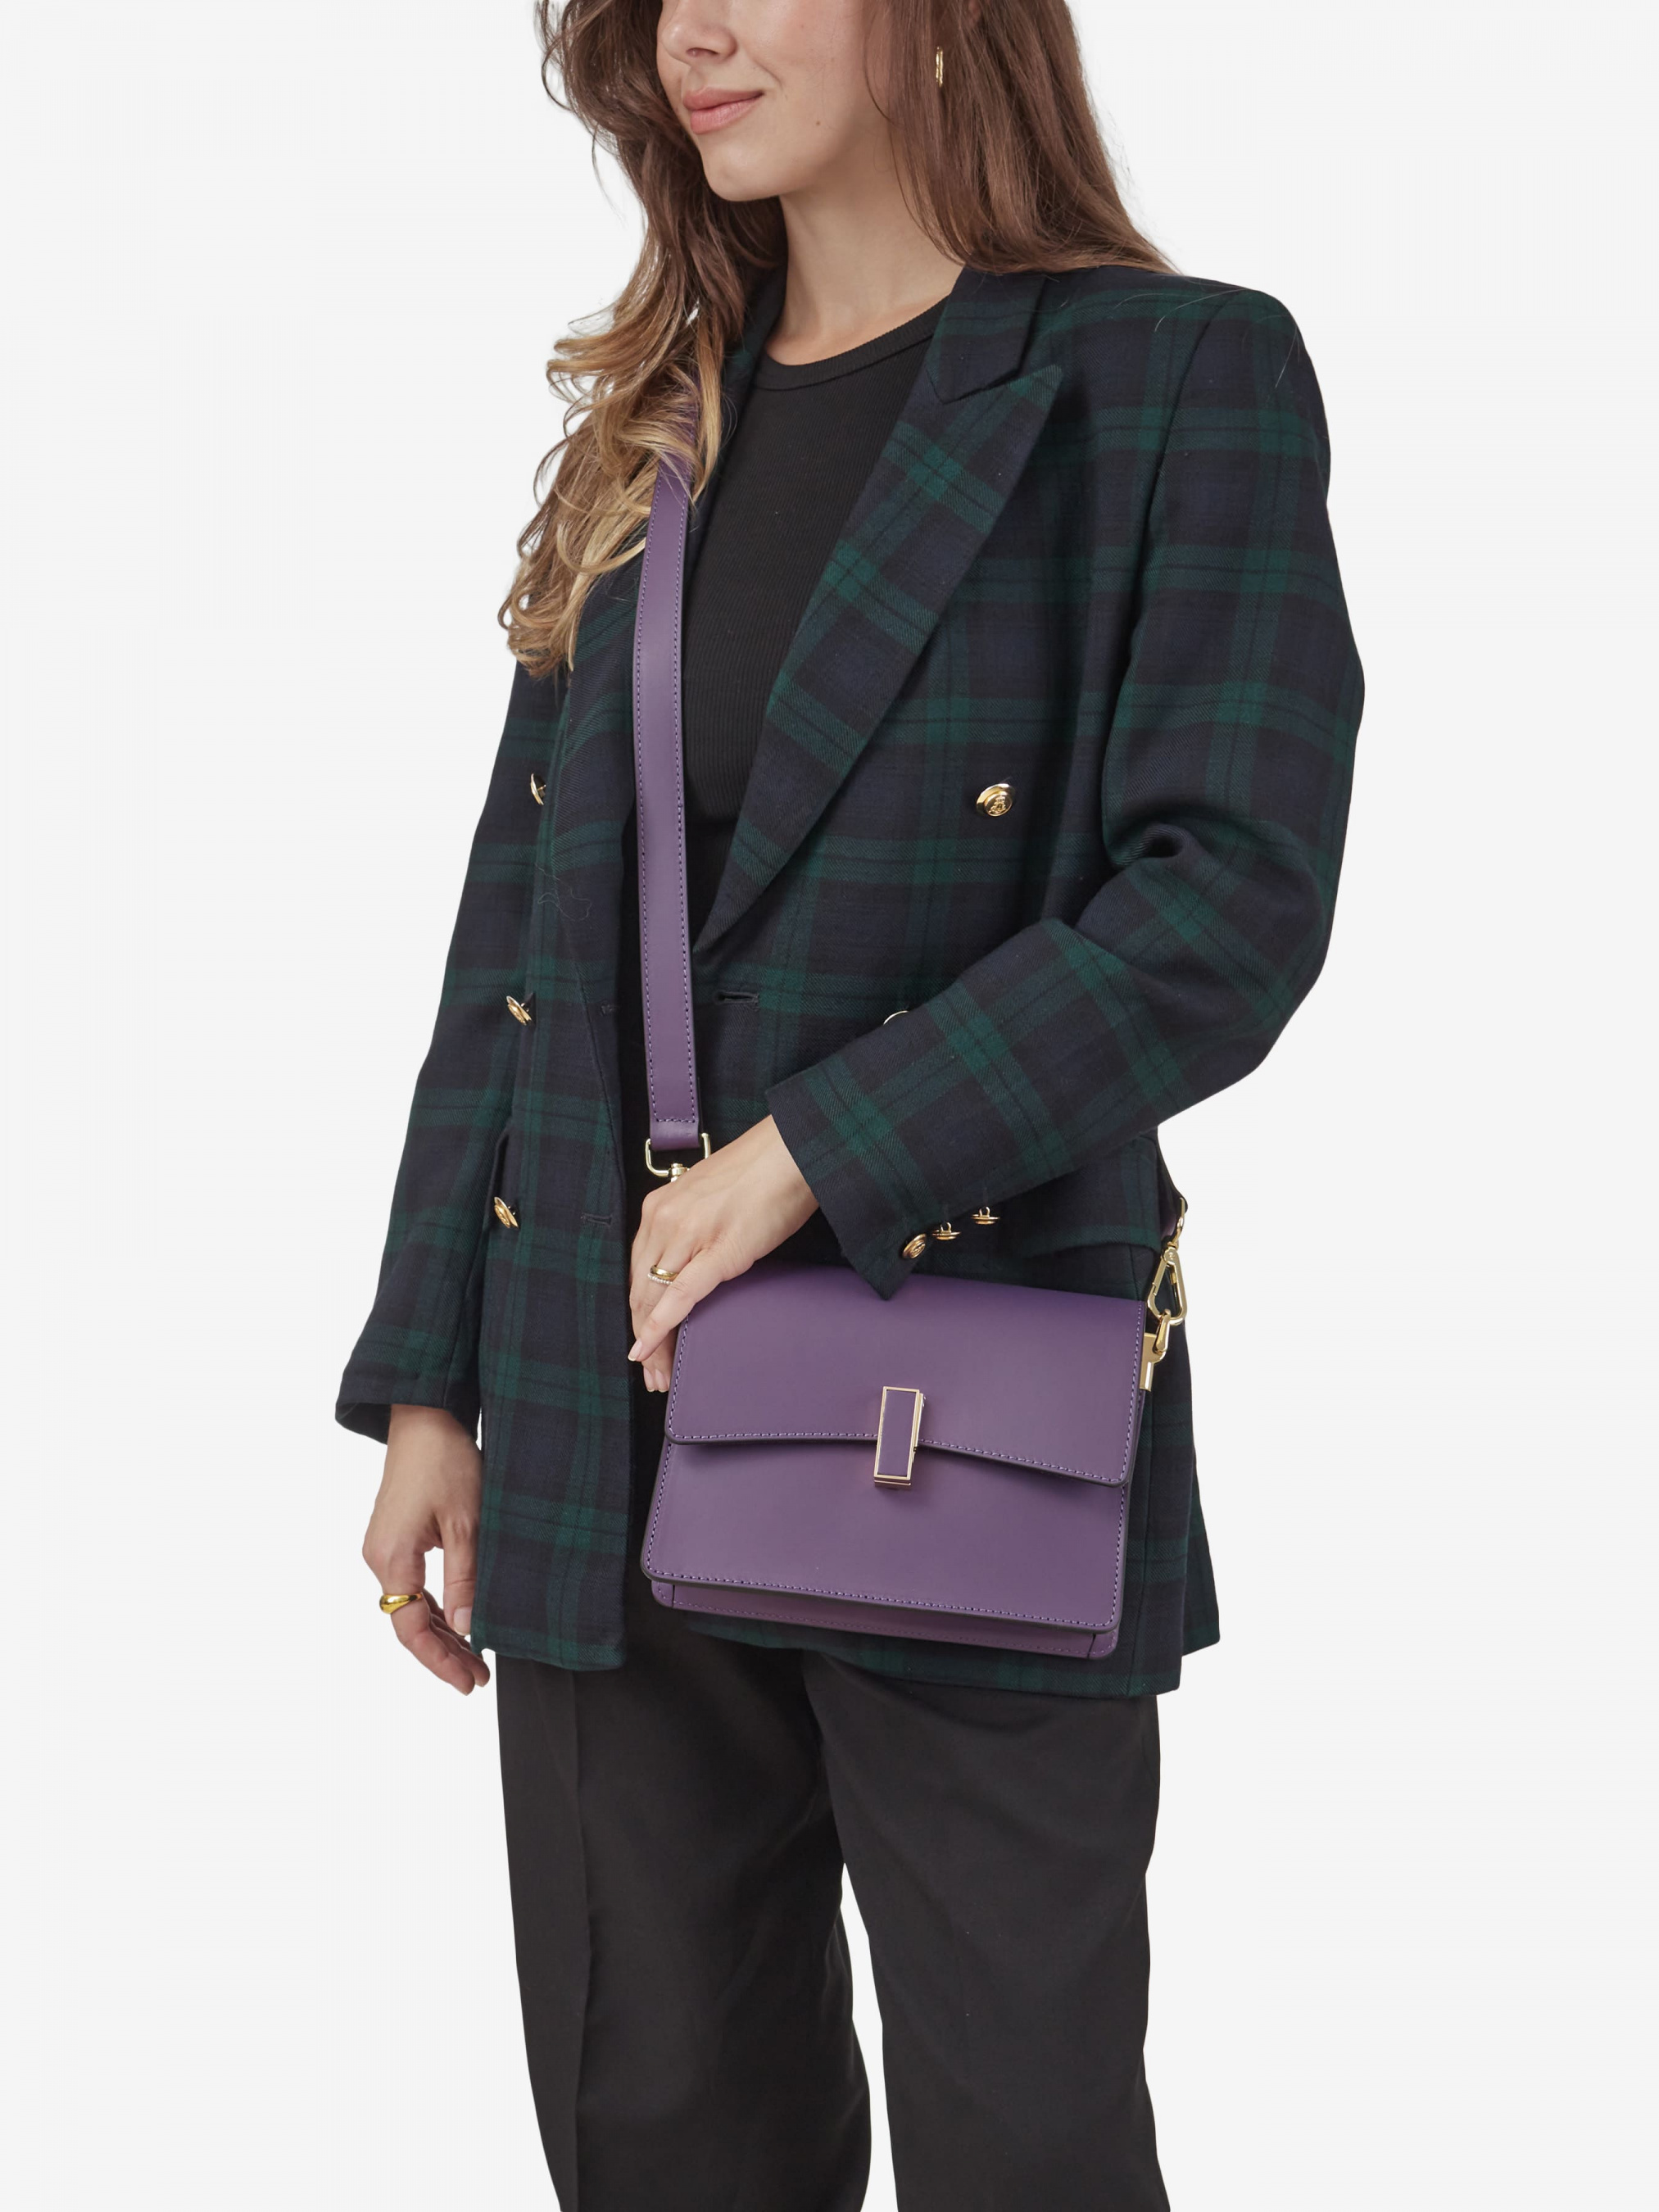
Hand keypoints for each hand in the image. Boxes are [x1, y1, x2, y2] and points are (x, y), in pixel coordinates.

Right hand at [361, 1405, 491, 1693]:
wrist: (425, 1418)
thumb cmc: (447, 1461)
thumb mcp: (468, 1523)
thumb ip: (467, 1579)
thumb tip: (470, 1630)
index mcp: (392, 1557)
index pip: (410, 1628)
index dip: (439, 1661)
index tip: (468, 1681)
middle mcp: (379, 1558)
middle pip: (408, 1623)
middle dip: (444, 1654)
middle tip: (480, 1679)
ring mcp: (384, 1549)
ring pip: (411, 1607)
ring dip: (442, 1632)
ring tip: (475, 1660)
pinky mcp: (394, 1539)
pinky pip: (412, 1586)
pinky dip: (436, 1607)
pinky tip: (460, 1622)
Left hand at [629, 1115, 817, 1389]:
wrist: (792, 1151)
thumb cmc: (761, 1172)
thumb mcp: (710, 1198)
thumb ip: (692, 1226)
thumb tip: (691, 1260)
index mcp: (659, 1207)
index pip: (637, 1272)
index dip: (637, 1313)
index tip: (641, 1344)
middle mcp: (663, 1219)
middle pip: (641, 1291)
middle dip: (642, 1336)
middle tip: (648, 1373)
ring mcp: (687, 1234)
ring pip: (655, 1299)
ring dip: (654, 1343)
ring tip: (657, 1375)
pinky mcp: (717, 1251)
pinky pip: (680, 1296)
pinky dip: (661, 1326)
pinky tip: (650, 1349)